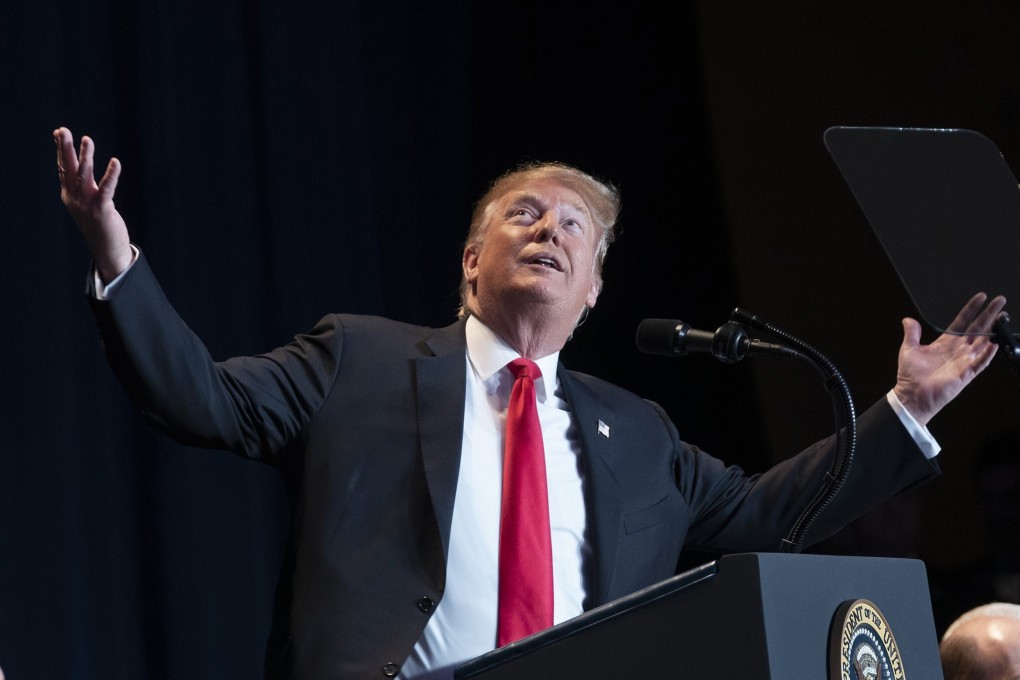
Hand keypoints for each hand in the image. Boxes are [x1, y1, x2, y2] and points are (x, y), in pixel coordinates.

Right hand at [54, 127, 132, 281]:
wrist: (107, 249)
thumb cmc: (99, 224)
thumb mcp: (86, 203)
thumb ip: (82, 186)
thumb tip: (80, 167)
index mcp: (70, 195)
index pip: (64, 168)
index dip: (61, 150)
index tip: (59, 132)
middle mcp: (75, 198)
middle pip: (69, 169)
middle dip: (66, 149)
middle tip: (63, 131)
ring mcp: (87, 205)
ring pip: (84, 176)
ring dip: (86, 157)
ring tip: (87, 140)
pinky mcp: (102, 211)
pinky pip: (106, 189)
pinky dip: (111, 175)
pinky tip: (115, 162)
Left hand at [893, 292, 1005, 425]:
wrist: (912, 395)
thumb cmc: (910, 375)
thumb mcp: (909, 349)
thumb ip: (911, 333)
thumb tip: (908, 319)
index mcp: (945, 342)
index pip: (962, 321)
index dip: (971, 309)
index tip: (981, 297)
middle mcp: (957, 350)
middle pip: (977, 328)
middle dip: (989, 314)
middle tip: (1000, 301)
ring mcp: (963, 361)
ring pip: (983, 342)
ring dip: (993, 330)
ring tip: (1002, 317)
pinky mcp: (965, 374)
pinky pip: (980, 362)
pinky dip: (986, 354)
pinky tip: (993, 344)